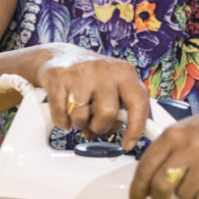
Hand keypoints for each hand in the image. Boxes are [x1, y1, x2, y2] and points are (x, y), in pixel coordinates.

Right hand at [34, 43, 148, 150]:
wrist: (60, 54)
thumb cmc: (90, 76)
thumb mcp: (114, 85)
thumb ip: (123, 107)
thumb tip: (126, 137)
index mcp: (124, 72)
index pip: (138, 102)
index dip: (135, 128)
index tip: (128, 143)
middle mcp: (104, 69)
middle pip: (108, 113)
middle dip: (99, 126)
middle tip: (93, 124)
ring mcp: (81, 72)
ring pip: (81, 117)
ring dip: (78, 124)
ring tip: (77, 114)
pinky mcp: (59, 78)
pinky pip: (61, 115)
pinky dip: (62, 121)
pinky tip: (64, 111)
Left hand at [129, 93, 198, 198]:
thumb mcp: (180, 129)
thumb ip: (164, 152)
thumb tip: (146, 180)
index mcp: (172, 135)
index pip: (146, 166)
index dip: (137, 188)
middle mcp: (188, 148)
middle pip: (161, 185)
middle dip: (158, 197)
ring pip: (183, 194)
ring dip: (184, 192)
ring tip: (193, 179)